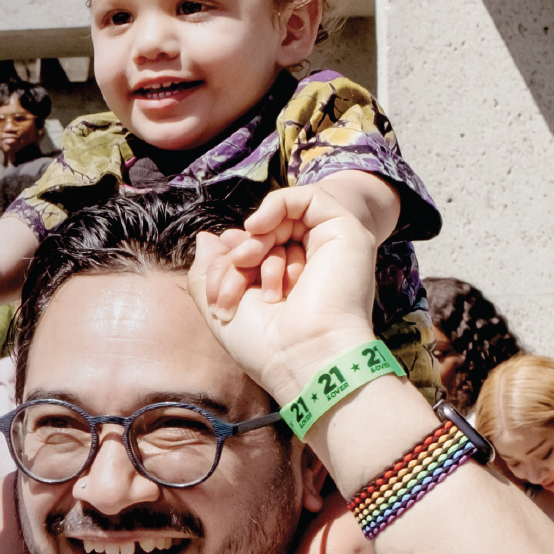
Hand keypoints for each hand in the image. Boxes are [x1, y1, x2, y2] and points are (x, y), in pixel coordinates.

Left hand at [186, 184, 385, 404]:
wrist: (304, 356)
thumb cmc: (264, 344)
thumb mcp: (219, 304)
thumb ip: (208, 269)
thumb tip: (208, 237)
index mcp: (283, 285)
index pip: (250, 252)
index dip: (227, 263)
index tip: (217, 293)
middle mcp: (308, 267)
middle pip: (264, 237)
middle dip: (237, 257)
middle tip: (231, 283)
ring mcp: (327, 249)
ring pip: (282, 222)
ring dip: (256, 240)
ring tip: (250, 267)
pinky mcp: (344, 233)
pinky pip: (308, 197)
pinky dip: (277, 204)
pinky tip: (258, 226)